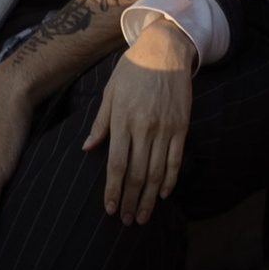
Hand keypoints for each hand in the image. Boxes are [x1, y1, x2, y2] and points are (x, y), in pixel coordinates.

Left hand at [82, 22, 194, 224]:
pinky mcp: (181, 127)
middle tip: (125, 220)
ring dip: (148, 198)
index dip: (112, 190)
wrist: (165, 49)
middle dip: (129, 201)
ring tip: (141, 216)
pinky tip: (163, 195)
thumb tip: (87, 148)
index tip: (108, 209)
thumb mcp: (110, 91)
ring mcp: (165, 128)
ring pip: (156, 172)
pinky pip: (175, 160)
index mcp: (122, 118)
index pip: (116, 164)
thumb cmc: (132, 69)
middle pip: (136, 174)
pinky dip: (170, 181)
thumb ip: (100, 122)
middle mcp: (143, 127)